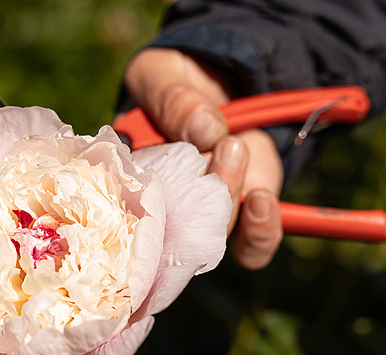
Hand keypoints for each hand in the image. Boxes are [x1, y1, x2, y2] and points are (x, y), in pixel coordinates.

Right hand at [124, 48, 283, 269]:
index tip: (159, 183)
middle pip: (170, 236)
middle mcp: (162, 208)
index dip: (137, 213)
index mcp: (127, 180)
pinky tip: (263, 201)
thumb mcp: (159, 73)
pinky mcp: (243, 215)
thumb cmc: (171, 79)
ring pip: (211, 241)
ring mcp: (203, 217)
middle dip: (197, 199)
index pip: (122, 215)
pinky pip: (252, 248)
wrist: (213, 79)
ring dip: (227, 203)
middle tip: (221, 144)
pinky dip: (260, 232)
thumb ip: (173, 98)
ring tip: (235, 149)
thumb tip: (206, 133)